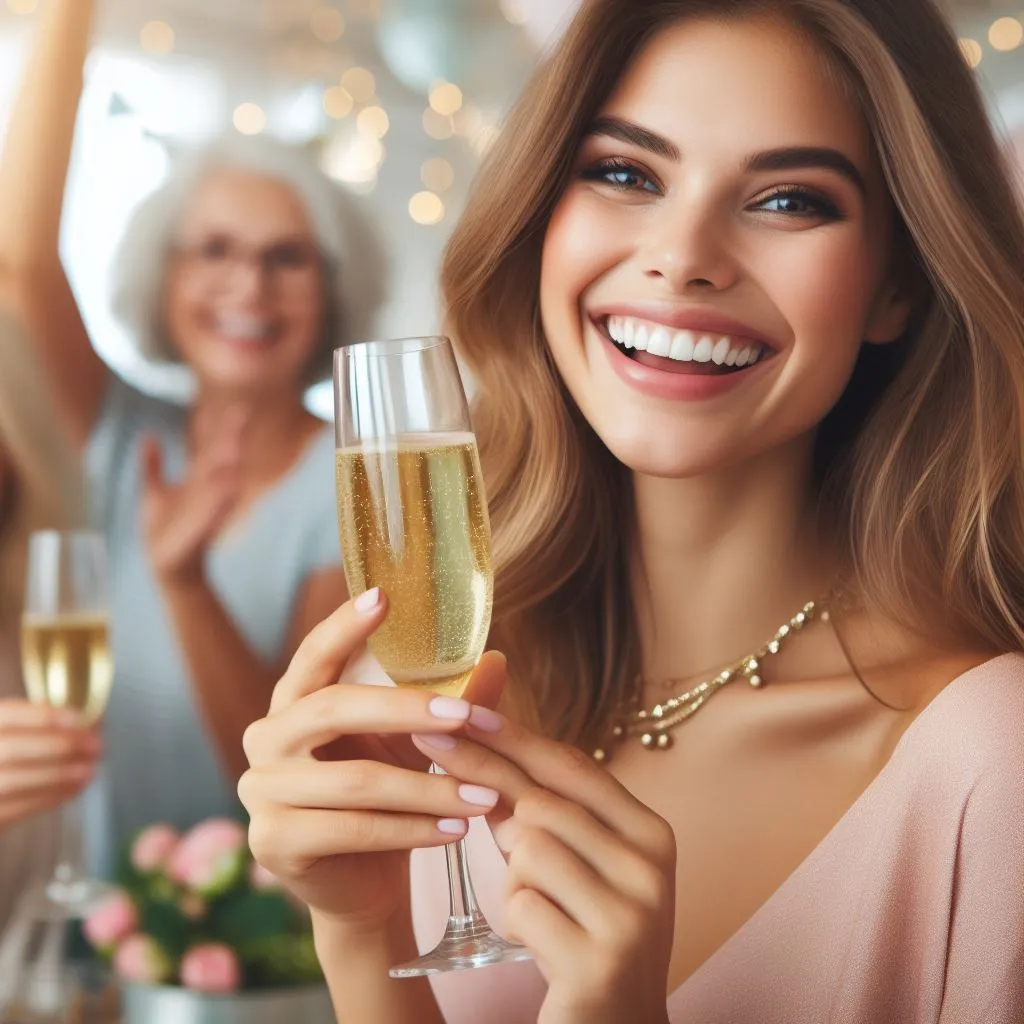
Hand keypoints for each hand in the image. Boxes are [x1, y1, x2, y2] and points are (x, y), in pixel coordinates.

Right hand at [0, 700, 100, 827]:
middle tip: (96, 746)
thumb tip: (94, 721)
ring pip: (13, 781)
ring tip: (89, 770)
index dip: (43, 716)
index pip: (8, 714)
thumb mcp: (19, 732)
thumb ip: (45, 727)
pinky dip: (49, 797)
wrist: (0, 791)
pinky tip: (74, 788)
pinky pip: (16, 808)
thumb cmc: (13, 757)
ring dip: (58, 775)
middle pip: (12, 749)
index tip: (78, 718)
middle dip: (59, 746)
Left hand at [141, 403, 248, 584]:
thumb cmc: (163, 530)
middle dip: (229, 437)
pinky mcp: (201, 528)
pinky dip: (222, 497)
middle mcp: (206, 491)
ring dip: (229, 463)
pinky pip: (214, 510)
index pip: (212, 448)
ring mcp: (207, 509)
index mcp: (198, 480)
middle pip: (220, 458)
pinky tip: (232, 483)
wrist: (165, 565)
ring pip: (221, 481)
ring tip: (236, 444)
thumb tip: (150, 435)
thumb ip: (152, 465)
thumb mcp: (153, 492)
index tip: (238, 408)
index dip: (222, 428)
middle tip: (240, 414)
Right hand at [237, 590, 506, 933]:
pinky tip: (456, 830)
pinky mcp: (273, 841)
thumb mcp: (417, 745)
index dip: (344, 626)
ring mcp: (261, 791)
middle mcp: (265, 738)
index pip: (314, 655)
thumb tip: (497, 659)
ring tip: (486, 795)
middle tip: (468, 718)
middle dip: (408, 711)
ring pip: (356, 780)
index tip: (384, 596)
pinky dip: (412, 830)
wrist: (362, 884)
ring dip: (429, 788)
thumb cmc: (388, 797)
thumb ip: (450, 704)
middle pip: (335, 708)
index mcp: (293, 702)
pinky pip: (353, 829)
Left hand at [412, 707, 675, 1023]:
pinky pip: (520, 906)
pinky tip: (543, 945)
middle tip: (447, 779)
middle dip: (487, 794)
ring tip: (541, 912)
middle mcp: (651, 866)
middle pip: (542, 803)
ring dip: (513, 880)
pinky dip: (515, 923)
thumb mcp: (579, 867)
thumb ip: (544, 814)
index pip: (572, 766)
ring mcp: (631, 914)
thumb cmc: (589, 935)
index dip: (513, 737)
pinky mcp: (599, 961)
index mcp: (651, 832)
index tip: (464, 712)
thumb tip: (483, 751)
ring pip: (527, 849)